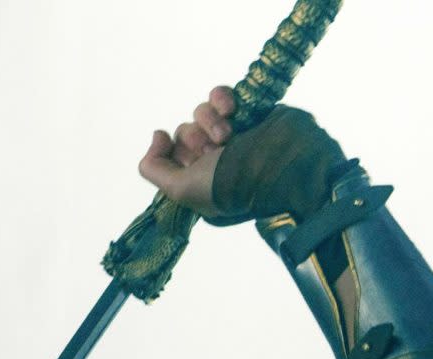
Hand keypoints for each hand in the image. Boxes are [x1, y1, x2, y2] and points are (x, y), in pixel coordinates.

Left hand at [139, 85, 236, 217]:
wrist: (278, 166)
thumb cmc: (228, 184)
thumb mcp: (180, 189)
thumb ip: (154, 168)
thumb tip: (158, 134)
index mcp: (197, 177)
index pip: (169, 153)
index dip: (172, 152)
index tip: (183, 156)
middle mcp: (213, 156)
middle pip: (184, 132)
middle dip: (194, 139)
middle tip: (213, 151)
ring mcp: (231, 132)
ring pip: (200, 112)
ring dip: (209, 122)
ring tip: (227, 136)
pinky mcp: (247, 112)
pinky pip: (219, 95)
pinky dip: (220, 98)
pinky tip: (230, 110)